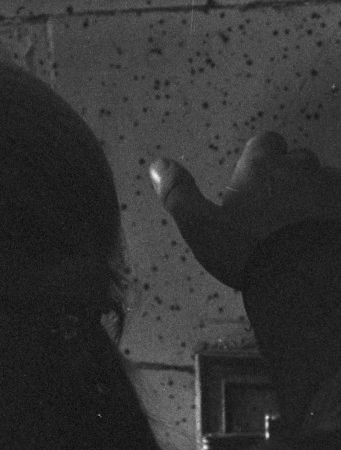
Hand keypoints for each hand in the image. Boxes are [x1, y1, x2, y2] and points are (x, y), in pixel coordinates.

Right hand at [149, 131, 340, 288]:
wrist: (308, 277)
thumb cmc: (249, 250)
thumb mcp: (201, 226)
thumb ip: (179, 194)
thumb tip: (157, 164)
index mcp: (261, 168)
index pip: (264, 142)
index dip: (259, 157)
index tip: (251, 179)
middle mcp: (300, 168)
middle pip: (297, 160)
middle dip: (288, 176)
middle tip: (275, 206)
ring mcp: (332, 188)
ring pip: (325, 180)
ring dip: (314, 194)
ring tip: (301, 225)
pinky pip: (339, 204)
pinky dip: (331, 214)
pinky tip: (320, 235)